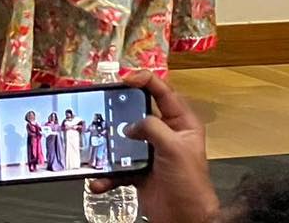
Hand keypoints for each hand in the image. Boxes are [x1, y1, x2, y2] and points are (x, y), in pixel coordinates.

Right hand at [86, 71, 220, 222]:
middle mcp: (165, 134)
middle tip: (102, 105)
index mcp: (181, 123)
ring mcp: (150, 152)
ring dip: (108, 144)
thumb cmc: (191, 186)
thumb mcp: (174, 148)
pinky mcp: (139, 170)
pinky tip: (100, 179)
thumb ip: (152, 127)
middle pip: (137, 111)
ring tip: (97, 145)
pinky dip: (107, 173)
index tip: (123, 80)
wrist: (185, 220)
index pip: (162, 91)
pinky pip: (117, 165)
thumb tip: (131, 124)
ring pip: (123, 138)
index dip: (143, 80)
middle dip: (118, 110)